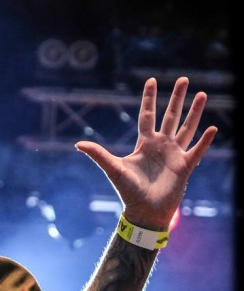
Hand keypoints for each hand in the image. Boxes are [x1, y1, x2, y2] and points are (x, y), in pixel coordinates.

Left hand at [75, 77, 216, 229]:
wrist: (144, 211)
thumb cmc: (128, 191)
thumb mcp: (113, 169)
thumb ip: (98, 154)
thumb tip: (77, 144)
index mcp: (144, 143)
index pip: (147, 115)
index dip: (149, 98)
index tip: (150, 80)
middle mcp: (161, 145)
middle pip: (170, 116)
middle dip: (176, 98)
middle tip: (183, 79)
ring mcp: (175, 154)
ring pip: (187, 128)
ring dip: (195, 112)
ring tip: (203, 94)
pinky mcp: (185, 166)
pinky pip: (197, 150)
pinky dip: (205, 140)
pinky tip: (213, 128)